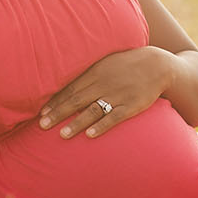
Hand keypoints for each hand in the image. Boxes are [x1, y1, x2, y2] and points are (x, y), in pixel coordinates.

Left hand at [38, 47, 179, 138]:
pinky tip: (91, 135)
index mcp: (96, 72)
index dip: (55, 101)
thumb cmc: (127, 64)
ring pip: (93, 110)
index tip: (41, 113)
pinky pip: (115, 117)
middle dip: (59, 113)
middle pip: (77, 100)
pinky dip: (102, 125)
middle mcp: (104, 83)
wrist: (157, 64)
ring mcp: (118, 95)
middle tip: (43, 125)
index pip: (71, 88)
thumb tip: (66, 85)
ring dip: (77, 123)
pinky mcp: (132, 105)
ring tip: (62, 135)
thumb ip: (88, 74)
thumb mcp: (106, 62)